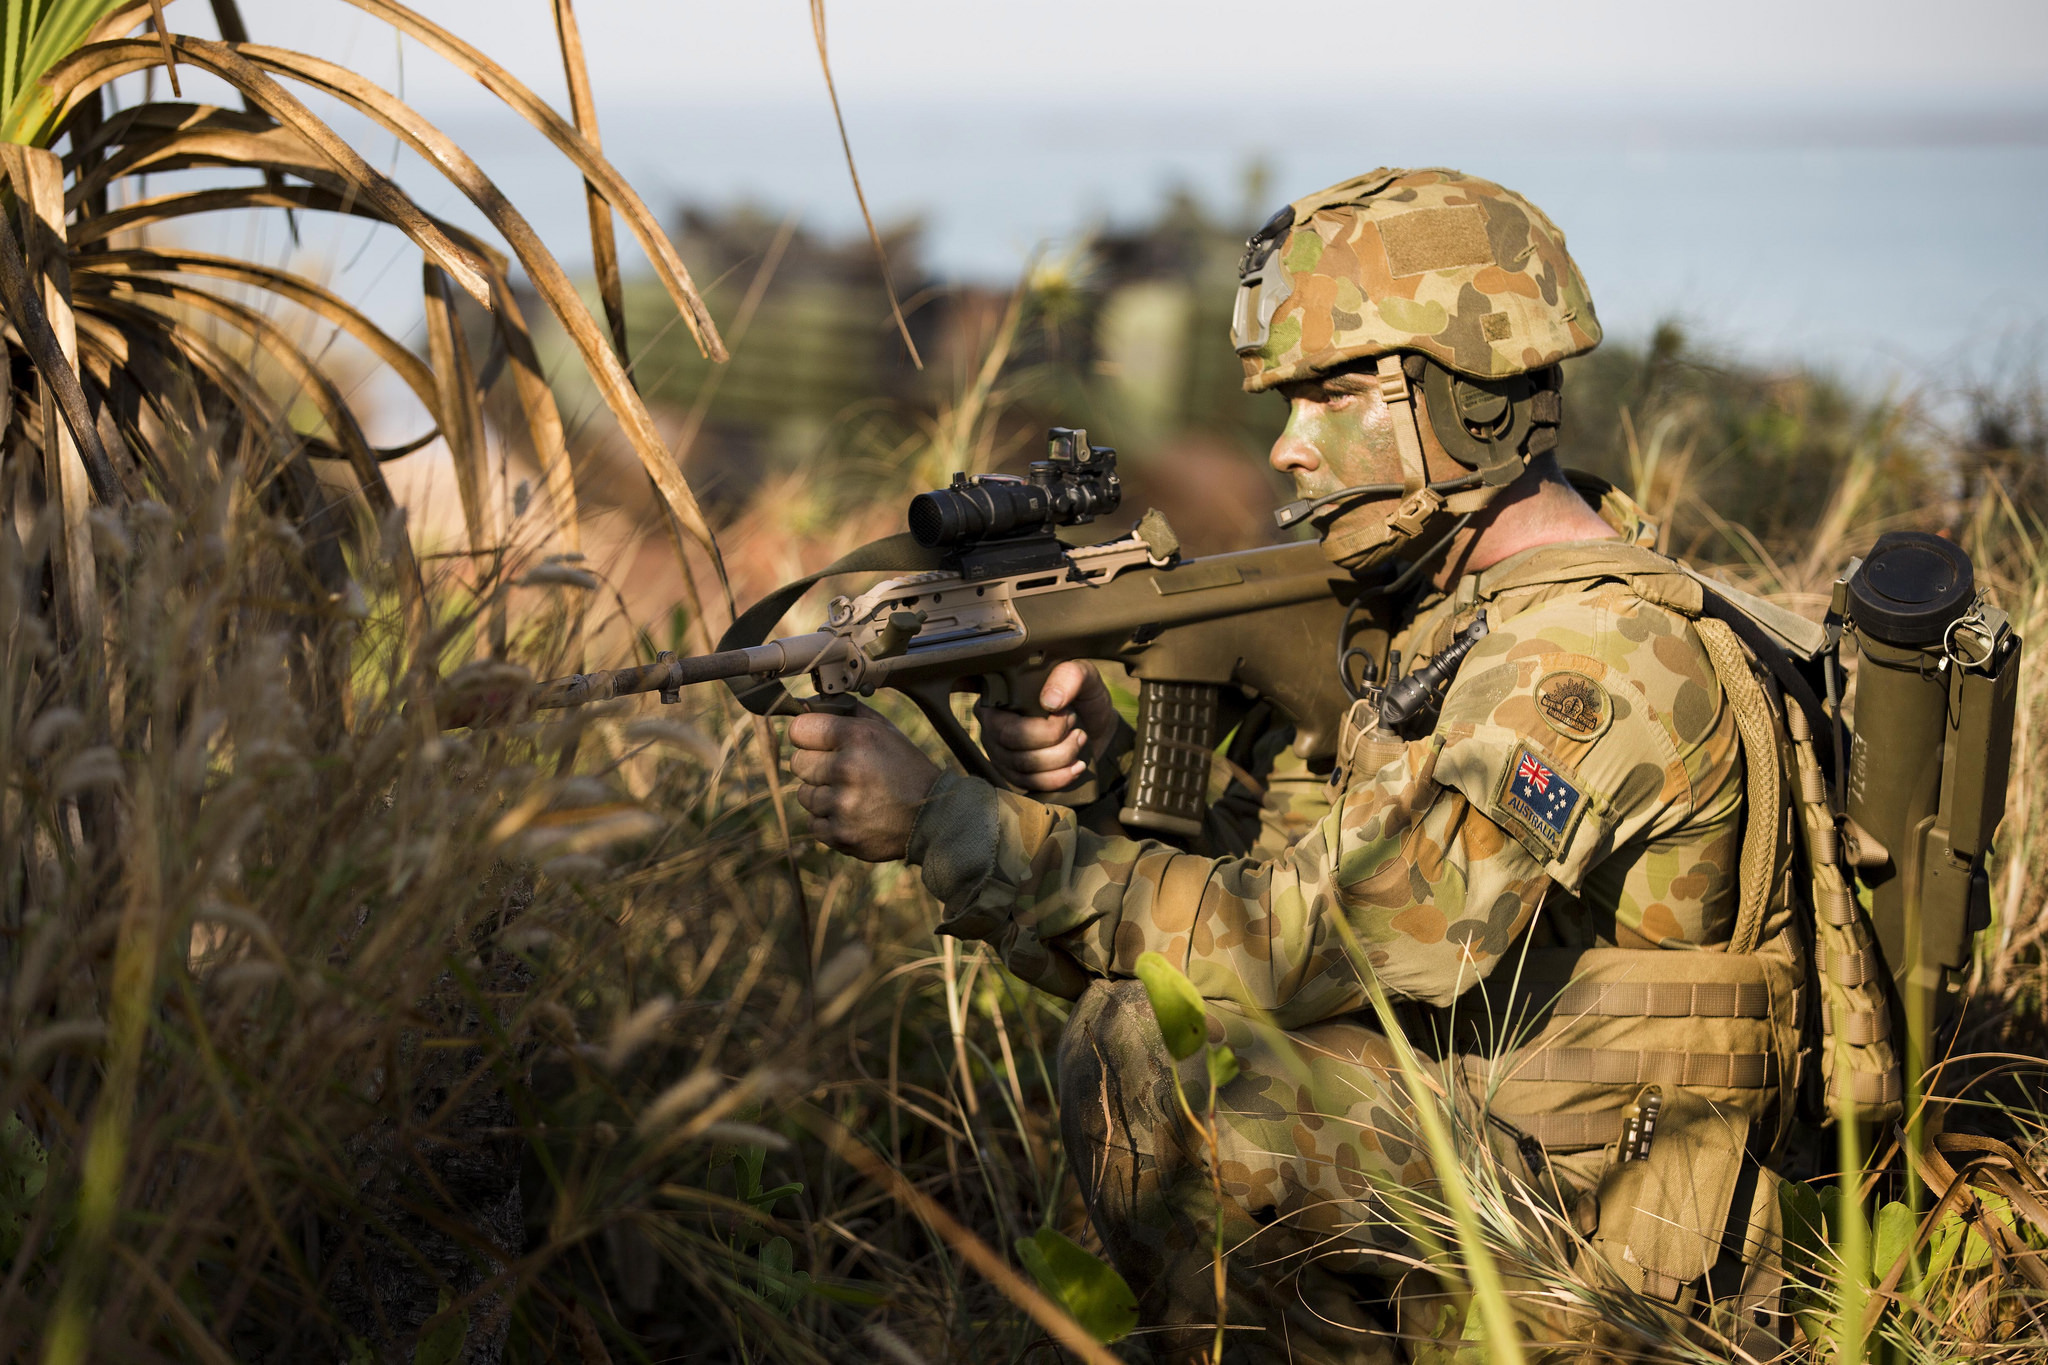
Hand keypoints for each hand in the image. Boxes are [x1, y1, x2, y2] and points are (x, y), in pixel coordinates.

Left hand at [786, 702, 939, 861]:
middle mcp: (847, 768)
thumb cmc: (907, 770)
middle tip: (841, 771)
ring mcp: (842, 804)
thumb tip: (809, 704)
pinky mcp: (840, 833)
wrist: (933, 818)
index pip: (798, 729)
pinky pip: (813, 822)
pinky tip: (853, 814)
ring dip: (822, 794)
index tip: (817, 742)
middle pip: (797, 762)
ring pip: (803, 795)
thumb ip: (849, 714)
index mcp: (858, 736)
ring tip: (852, 795)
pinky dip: (828, 820)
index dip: (808, 735)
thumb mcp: (887, 732)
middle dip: (815, 765)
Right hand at [975, 661, 1124, 792]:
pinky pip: (1030, 784)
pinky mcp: (1013, 776)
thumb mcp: (1084, 676)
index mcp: (999, 695)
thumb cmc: (1084, 697)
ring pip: (1023, 766)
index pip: (1000, 716)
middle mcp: (992, 725)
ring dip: (1060, 756)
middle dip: (1052, 738)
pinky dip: (1059, 777)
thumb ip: (1069, 676)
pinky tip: (1077, 765)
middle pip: (1012, 742)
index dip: (1034, 725)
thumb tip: (1050, 702)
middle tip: (1076, 727)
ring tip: (1080, 740)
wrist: (1097, 728)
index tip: (1065, 715)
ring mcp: (999, 753)